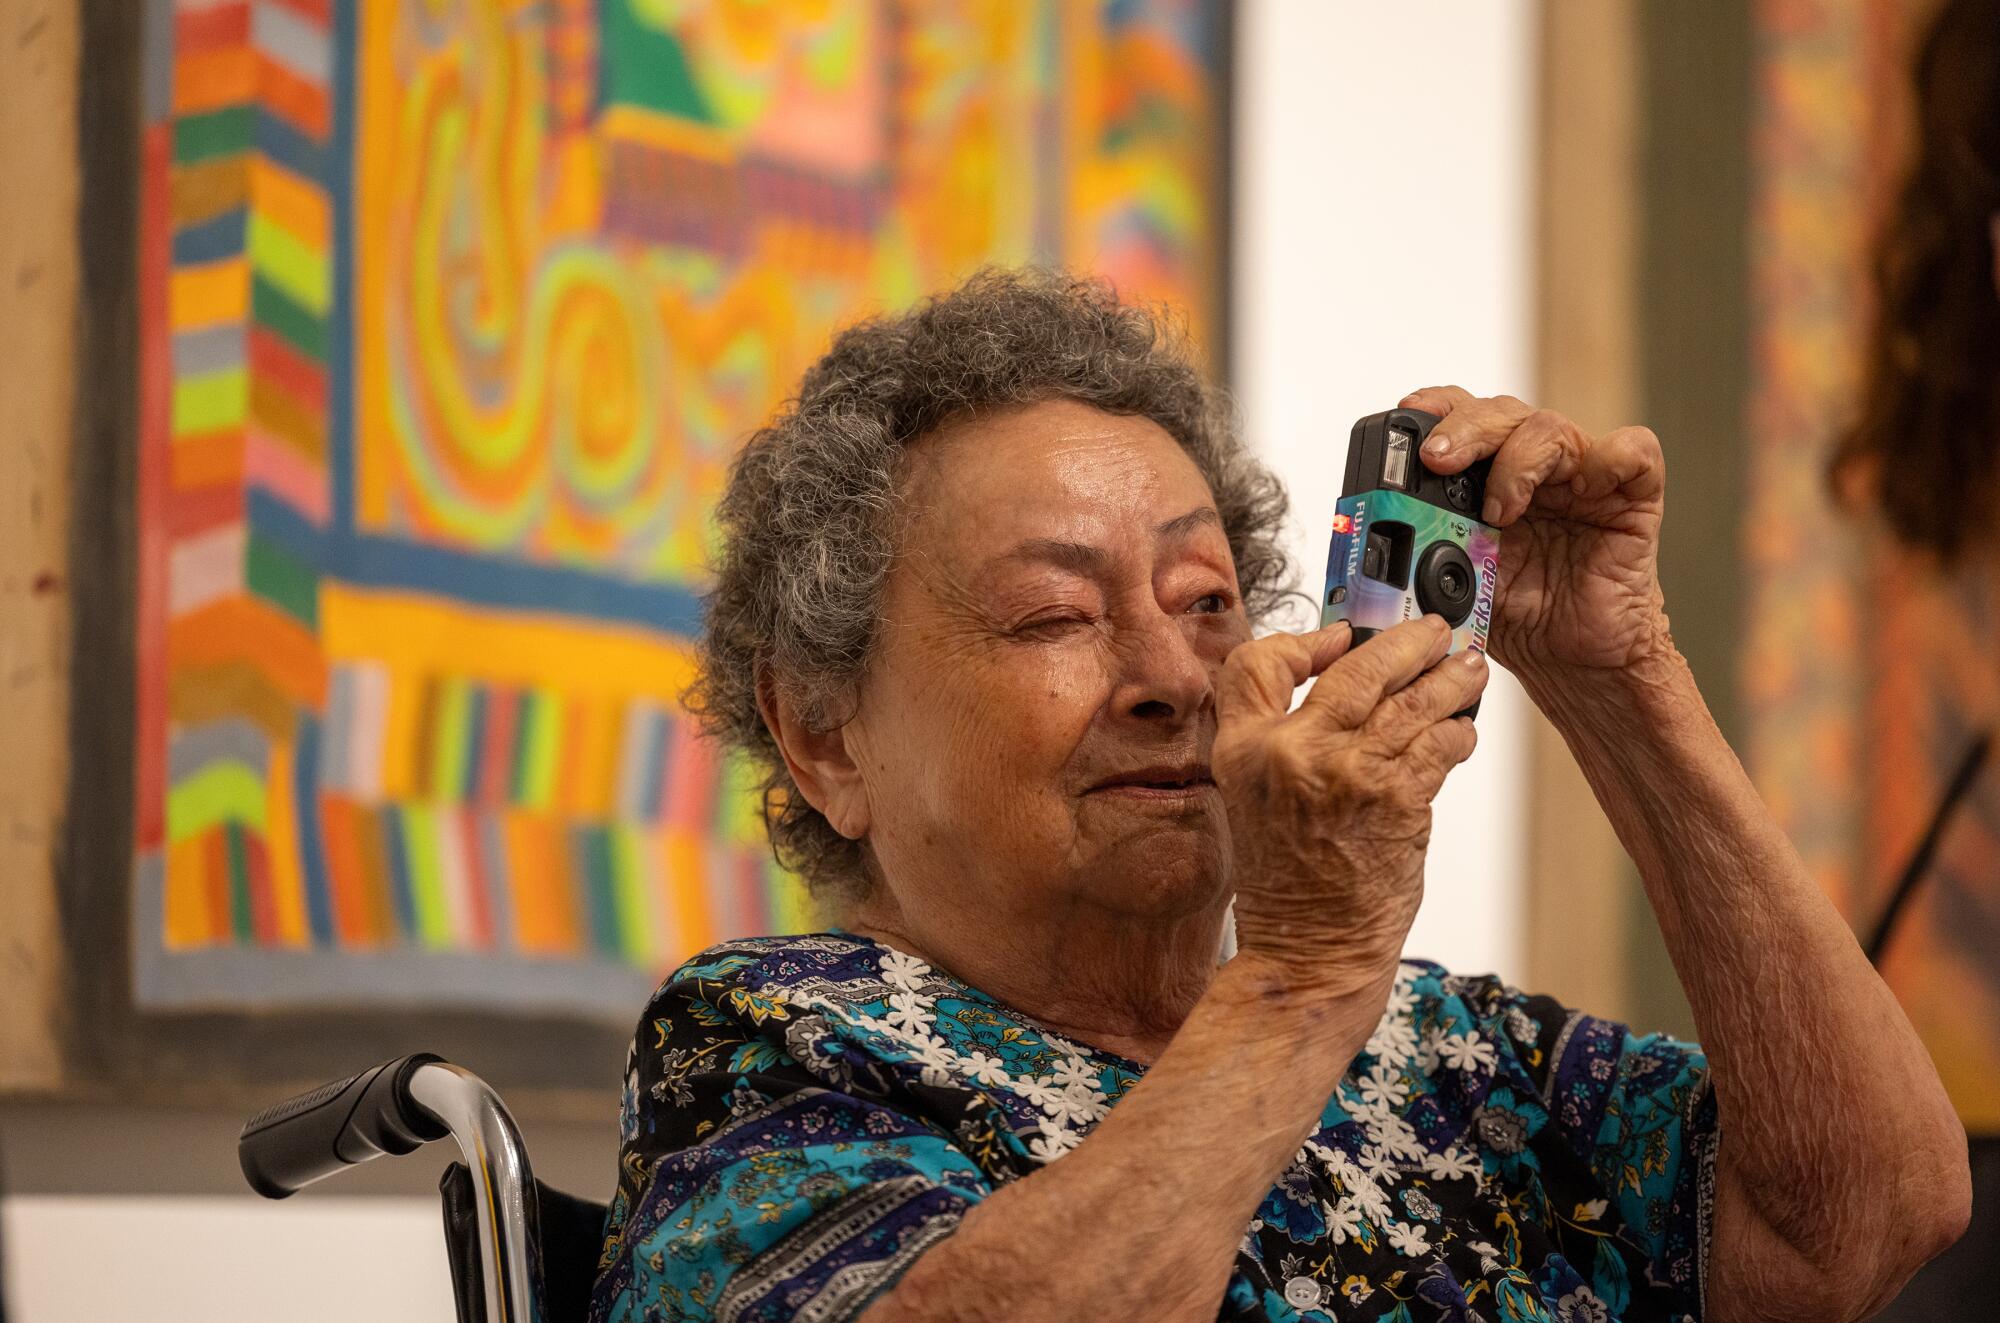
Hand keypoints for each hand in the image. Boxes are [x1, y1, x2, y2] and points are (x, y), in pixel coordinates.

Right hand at [1214, 616, 1487, 992]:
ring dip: (1451, 680)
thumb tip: (1347, 681)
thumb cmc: (1290, 882)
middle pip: (1356, 668)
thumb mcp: (1253, 797)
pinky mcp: (1397, 797)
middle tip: (1433, 634)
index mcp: (1243, 750)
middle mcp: (1290, 752)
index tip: (1339, 636)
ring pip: (1412, 700)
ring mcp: (1346, 771)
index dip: (1303, 642)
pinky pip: (1440, 744)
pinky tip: (1463, 732)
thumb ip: (1282, 738)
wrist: (1309, 951)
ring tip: (1469, 670)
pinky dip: (1458, 734)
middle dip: (1406, 643)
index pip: (1258, 663)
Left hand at [1400, 387, 1670, 677]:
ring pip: (1550, 427)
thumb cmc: (1519, 616)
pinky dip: (1606, 459)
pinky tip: (1579, 491)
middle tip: (1437, 459)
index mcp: (1484, 478)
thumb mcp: (1452, 581)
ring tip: (1498, 511)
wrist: (1571, 662)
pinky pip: (1632, 452)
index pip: (1460, 418)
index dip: (1434, 410)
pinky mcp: (1632, 496)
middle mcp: (1533, 468)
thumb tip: (1374, 541)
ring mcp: (1583, 478)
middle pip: (1500, 412)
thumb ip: (1422, 550)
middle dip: (1463, 428)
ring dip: (1515, 460)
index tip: (1404, 420)